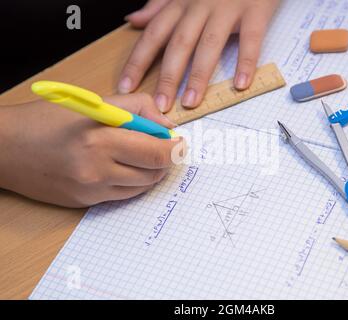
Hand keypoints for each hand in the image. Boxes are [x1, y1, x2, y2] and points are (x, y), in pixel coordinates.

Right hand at [0, 94, 185, 207]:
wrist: (5, 148)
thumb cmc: (47, 120)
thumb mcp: (94, 103)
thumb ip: (138, 108)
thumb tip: (167, 124)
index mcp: (101, 139)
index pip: (157, 152)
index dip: (175, 148)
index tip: (177, 141)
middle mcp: (98, 170)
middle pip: (154, 173)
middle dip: (165, 160)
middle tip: (161, 147)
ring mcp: (91, 191)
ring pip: (141, 187)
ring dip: (149, 172)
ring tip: (139, 155)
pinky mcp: (85, 203)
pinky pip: (122, 196)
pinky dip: (131, 182)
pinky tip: (121, 168)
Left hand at [119, 0, 279, 111]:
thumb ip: (158, 5)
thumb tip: (133, 20)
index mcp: (180, 4)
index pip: (153, 35)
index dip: (138, 61)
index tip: (126, 86)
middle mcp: (199, 6)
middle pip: (178, 44)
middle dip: (167, 77)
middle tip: (161, 104)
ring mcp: (227, 9)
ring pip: (209, 44)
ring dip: (198, 76)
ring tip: (191, 102)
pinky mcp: (254, 11)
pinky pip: (249, 39)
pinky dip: (245, 62)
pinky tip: (240, 84)